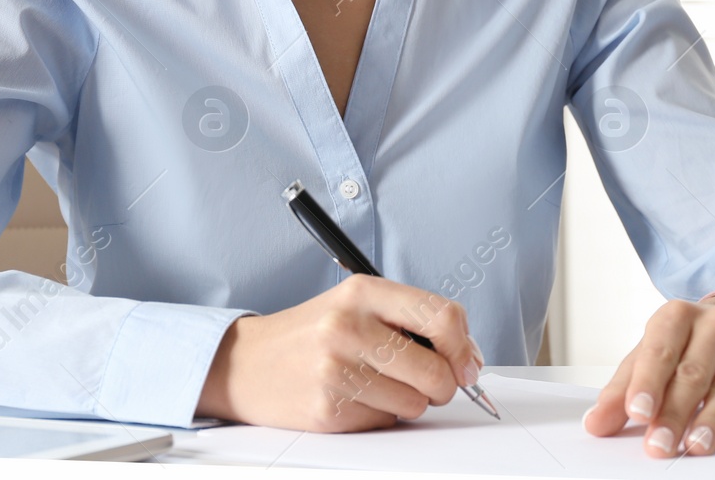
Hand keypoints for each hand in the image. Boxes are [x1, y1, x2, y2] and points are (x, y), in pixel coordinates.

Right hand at [195, 273, 483, 430]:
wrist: (246, 363)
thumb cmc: (312, 333)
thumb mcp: (358, 305)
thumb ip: (413, 321)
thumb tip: (468, 359)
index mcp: (363, 291)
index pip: (441, 316)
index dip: (464, 347)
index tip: (467, 364)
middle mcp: (349, 326)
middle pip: (436, 371)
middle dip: (441, 384)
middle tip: (423, 380)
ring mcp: (336, 370)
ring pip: (415, 404)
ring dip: (406, 401)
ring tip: (374, 383)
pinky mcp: (328, 410)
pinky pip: (385, 422)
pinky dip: (378, 415)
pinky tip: (352, 397)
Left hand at [582, 296, 714, 456]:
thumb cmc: (687, 344)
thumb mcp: (651, 355)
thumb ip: (622, 389)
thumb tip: (595, 424)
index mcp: (677, 316)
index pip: (660, 350)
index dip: (647, 382)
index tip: (637, 412)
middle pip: (693, 373)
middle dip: (674, 413)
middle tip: (659, 445)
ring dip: (711, 421)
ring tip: (695, 447)